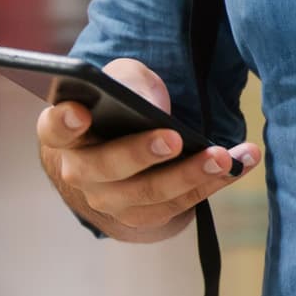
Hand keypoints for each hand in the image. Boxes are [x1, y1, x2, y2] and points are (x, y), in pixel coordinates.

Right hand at [36, 57, 258, 237]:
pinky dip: (213, 183)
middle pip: (108, 168)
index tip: (80, 112)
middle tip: (175, 138)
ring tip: (223, 156)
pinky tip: (240, 163)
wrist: (121, 146)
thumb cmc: (118, 107)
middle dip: (142, 153)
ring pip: (150, 194)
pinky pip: (180, 204)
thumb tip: (153, 107)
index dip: (64, 121)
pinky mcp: (144, 216)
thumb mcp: (123, 80)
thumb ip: (131, 82)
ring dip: (191, 174)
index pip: (55, 128)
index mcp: (66, 133)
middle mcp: (82, 172)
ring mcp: (111, 201)